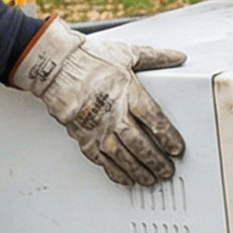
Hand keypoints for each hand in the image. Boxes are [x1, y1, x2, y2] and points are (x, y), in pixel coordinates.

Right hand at [10, 18, 186, 185]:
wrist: (56, 66)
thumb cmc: (88, 59)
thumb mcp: (127, 53)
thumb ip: (155, 57)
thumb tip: (177, 57)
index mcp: (128, 92)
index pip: (154, 120)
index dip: (168, 137)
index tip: (177, 149)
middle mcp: (114, 114)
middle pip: (140, 144)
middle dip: (156, 161)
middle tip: (167, 171)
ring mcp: (98, 128)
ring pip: (122, 157)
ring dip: (138, 170)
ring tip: (150, 179)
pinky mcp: (84, 137)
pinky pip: (102, 160)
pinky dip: (115, 171)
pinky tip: (125, 178)